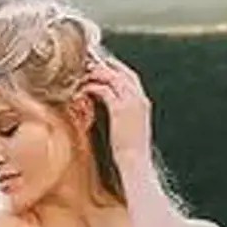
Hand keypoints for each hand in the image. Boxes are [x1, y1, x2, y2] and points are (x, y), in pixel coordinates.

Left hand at [79, 50, 154, 171]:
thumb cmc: (131, 151)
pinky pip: (104, 90)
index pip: (130, 77)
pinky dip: (92, 87)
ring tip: (82, 75)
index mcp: (143, 102)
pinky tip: (82, 89)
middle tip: (88, 63)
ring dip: (96, 74)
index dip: (115, 68)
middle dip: (105, 65)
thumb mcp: (129, 127)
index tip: (101, 65)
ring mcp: (131, 102)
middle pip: (122, 71)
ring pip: (113, 76)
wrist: (136, 163)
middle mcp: (139, 99)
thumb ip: (123, 113)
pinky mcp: (120, 109)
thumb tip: (110, 107)